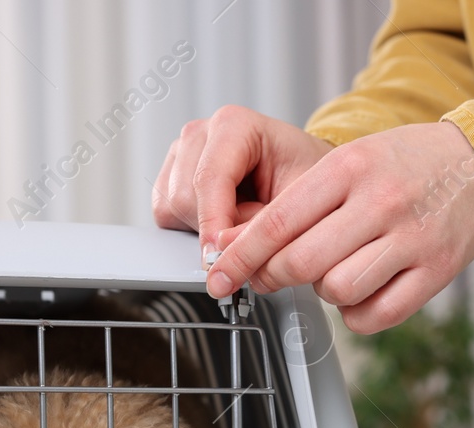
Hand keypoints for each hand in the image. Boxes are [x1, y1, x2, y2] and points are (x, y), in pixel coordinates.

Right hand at [151, 105, 333, 257]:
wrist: (306, 171)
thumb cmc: (307, 177)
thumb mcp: (300, 202)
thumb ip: (263, 225)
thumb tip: (226, 248)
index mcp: (234, 125)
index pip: (209, 179)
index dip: (213, 224)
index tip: (221, 257)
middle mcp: (202, 134)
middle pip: (184, 197)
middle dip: (215, 227)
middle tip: (252, 233)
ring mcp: (183, 152)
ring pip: (170, 207)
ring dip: (205, 228)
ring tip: (241, 220)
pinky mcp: (173, 174)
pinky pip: (166, 213)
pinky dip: (193, 227)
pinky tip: (223, 219)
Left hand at [205, 121, 473, 333]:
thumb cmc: (403, 166)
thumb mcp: (350, 160)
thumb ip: (302, 201)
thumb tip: (245, 250)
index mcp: (349, 167)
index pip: (278, 222)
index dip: (240, 256)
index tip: (218, 276)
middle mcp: (380, 202)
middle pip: (302, 263)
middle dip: (276, 277)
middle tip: (276, 274)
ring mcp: (412, 239)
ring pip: (337, 290)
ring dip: (324, 291)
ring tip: (336, 271)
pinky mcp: (437, 272)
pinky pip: (375, 316)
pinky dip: (357, 314)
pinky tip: (363, 291)